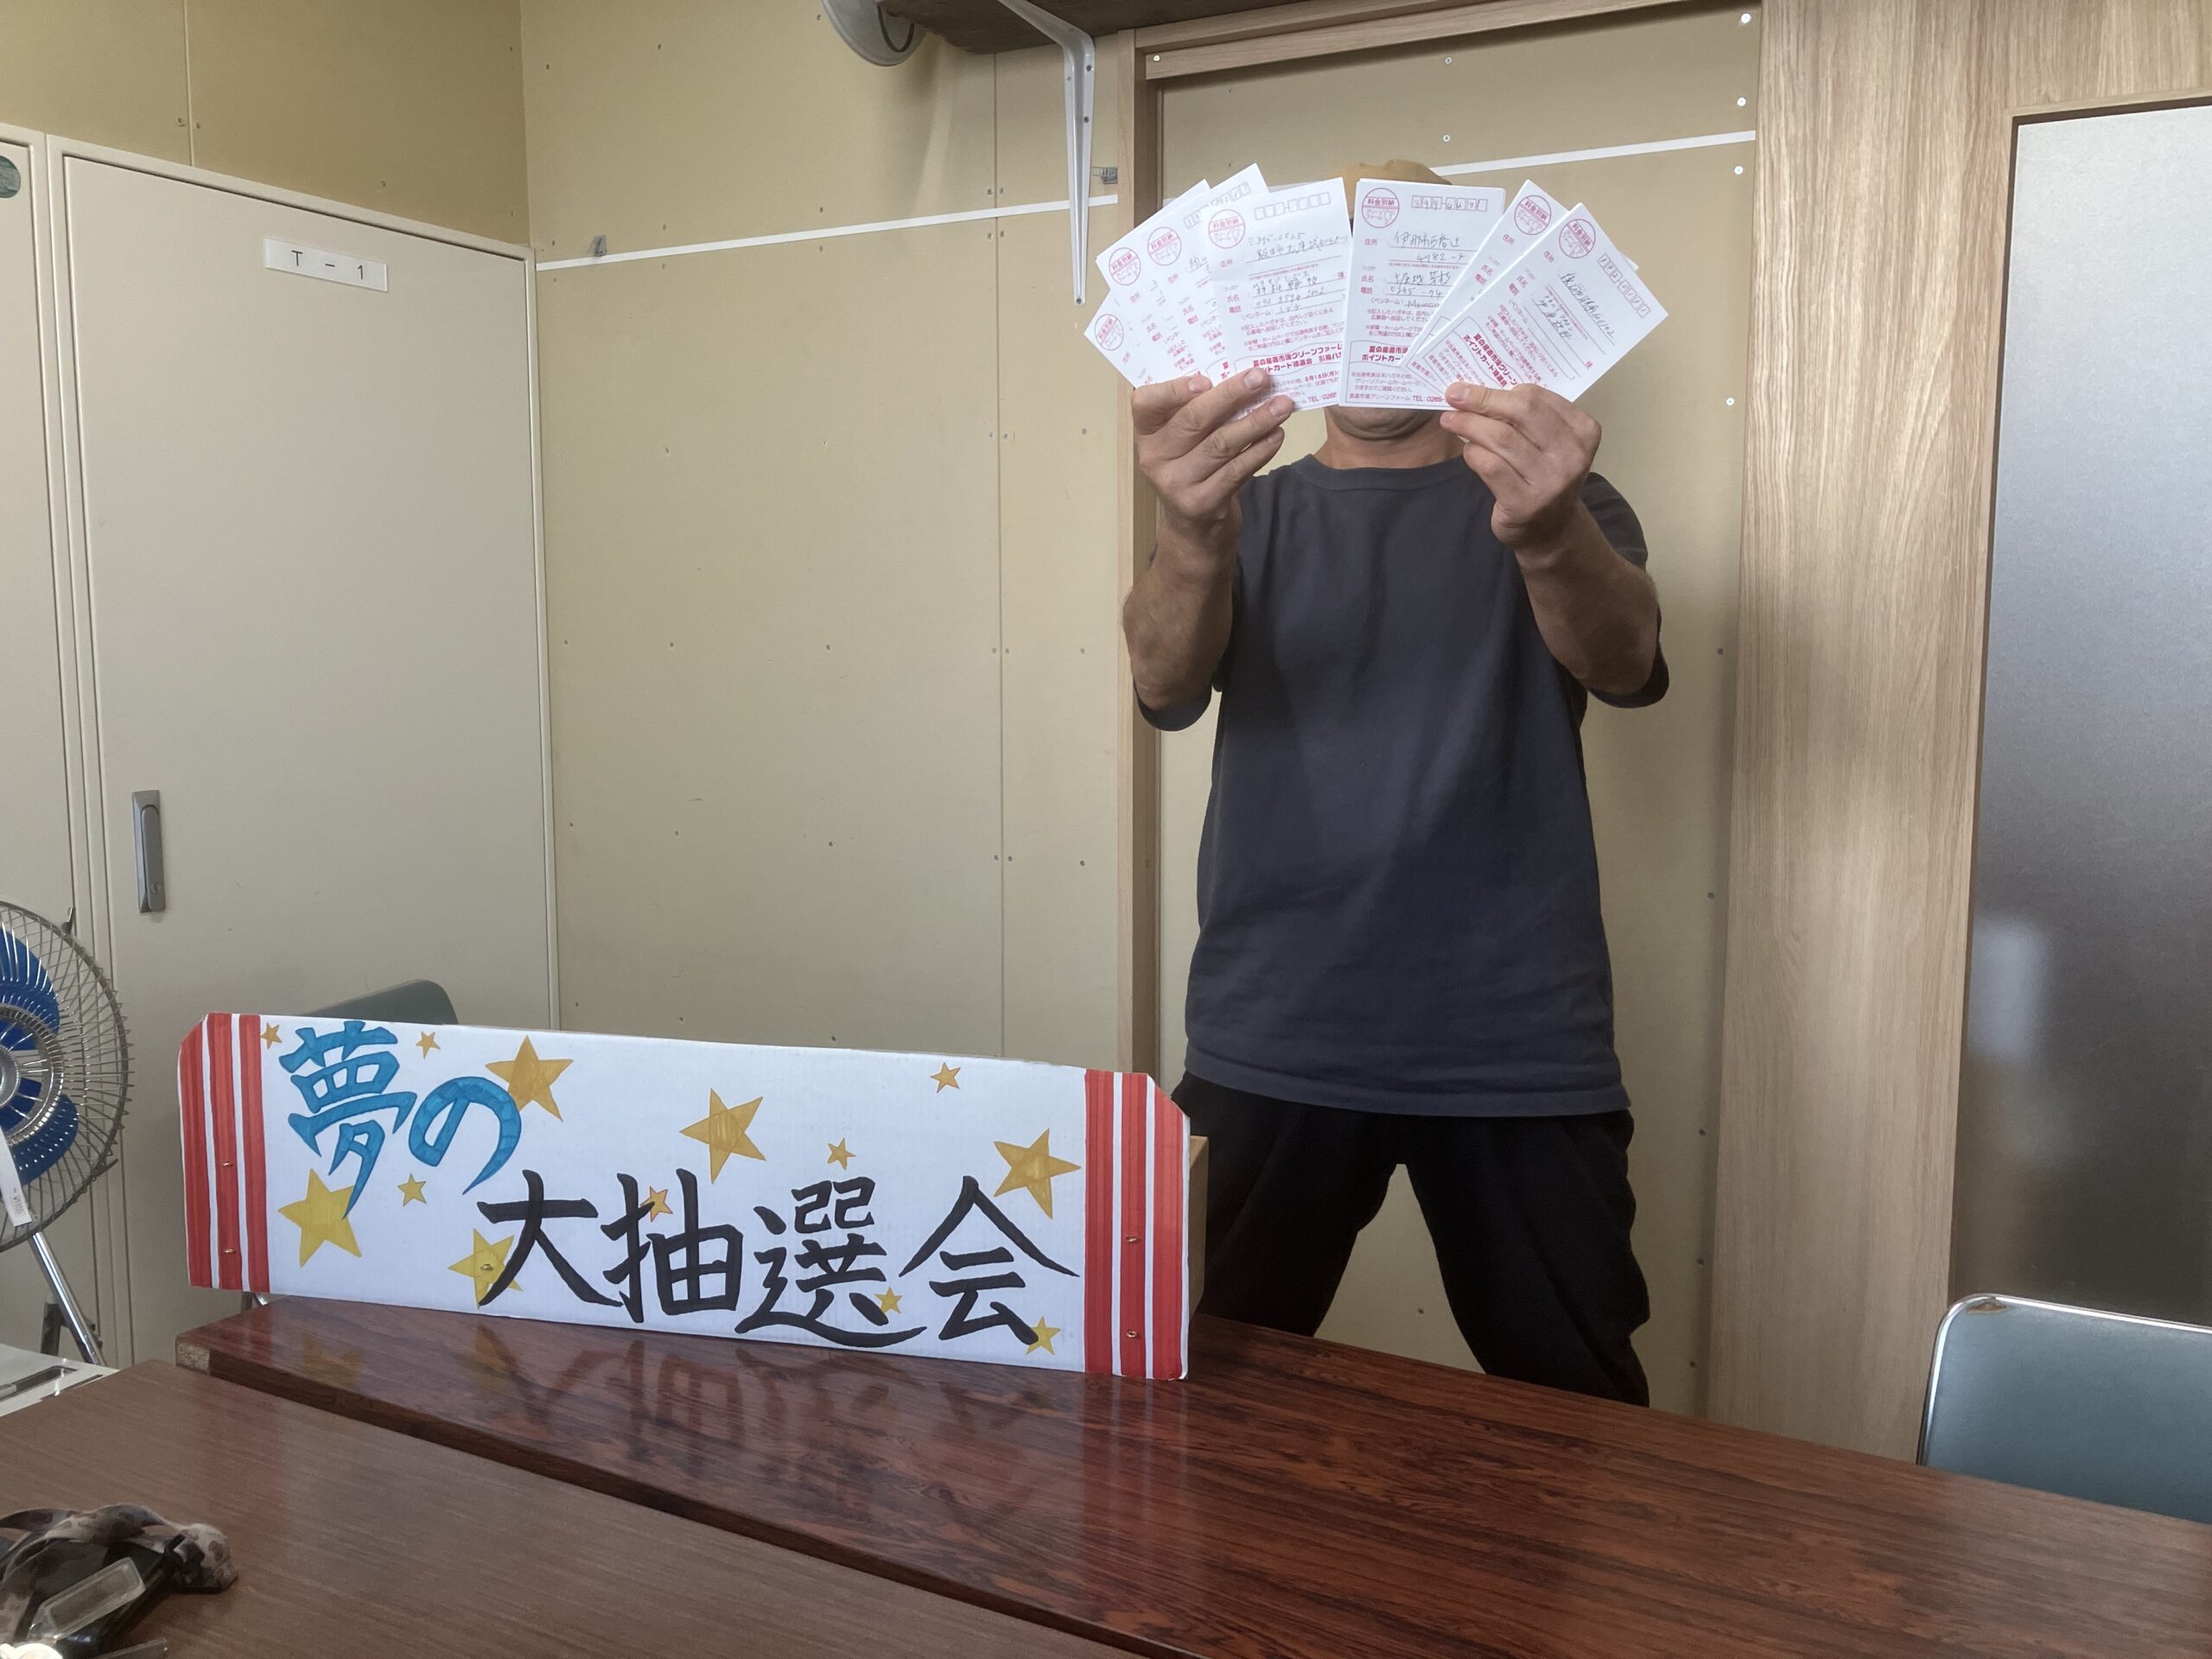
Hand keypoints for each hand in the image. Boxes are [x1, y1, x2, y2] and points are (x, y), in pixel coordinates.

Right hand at [1133, 368, 1293, 568]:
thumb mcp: (1181, 439)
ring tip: (1282, 405)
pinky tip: (1277, 435)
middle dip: (1231, 395)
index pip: (1145, 403)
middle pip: (1193, 420)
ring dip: (1256, 421)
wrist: (1193, 528)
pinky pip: (1236, 471)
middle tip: (1261, 377)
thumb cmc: (1191, 466)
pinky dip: (1260, 451)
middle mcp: (1154, 458)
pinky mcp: (1202, 503)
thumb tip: (1239, 373)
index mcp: (1146, 433)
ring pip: (1220, 444)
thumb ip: (1194, 409)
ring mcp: (1176, 484)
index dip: (1173, 390)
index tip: (1206, 378)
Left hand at [1440, 382, 1600, 552]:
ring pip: (1502, 437)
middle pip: (1521, 412)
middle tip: (1454, 395)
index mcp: (1583, 431)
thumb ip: (1528, 416)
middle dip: (1481, 400)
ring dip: (1469, 424)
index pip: (1536, 398)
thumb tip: (1480, 389)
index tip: (1471, 387)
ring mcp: (1551, 481)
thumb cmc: (1544, 475)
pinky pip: (1490, 466)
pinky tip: (1468, 450)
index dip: (1498, 390)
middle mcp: (1572, 455)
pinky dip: (1473, 453)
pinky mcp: (1525, 502)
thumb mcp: (1550, 442)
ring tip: (1450, 419)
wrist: (1551, 529)